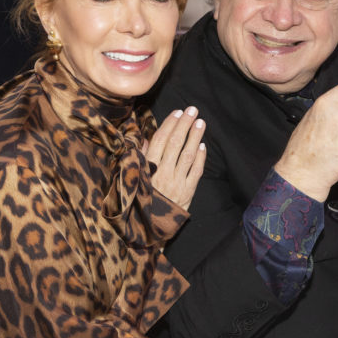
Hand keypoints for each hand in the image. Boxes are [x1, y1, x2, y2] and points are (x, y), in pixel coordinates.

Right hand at [145, 106, 206, 223]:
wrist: (148, 228)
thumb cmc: (140, 200)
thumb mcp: (134, 178)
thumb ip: (139, 158)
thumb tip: (144, 138)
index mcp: (147, 168)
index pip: (160, 140)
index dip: (169, 125)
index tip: (176, 112)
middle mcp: (163, 173)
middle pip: (176, 143)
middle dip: (184, 124)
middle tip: (192, 109)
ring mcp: (177, 182)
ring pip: (188, 155)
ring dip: (195, 137)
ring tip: (200, 122)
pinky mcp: (187, 192)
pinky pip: (196, 172)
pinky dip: (200, 158)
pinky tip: (203, 145)